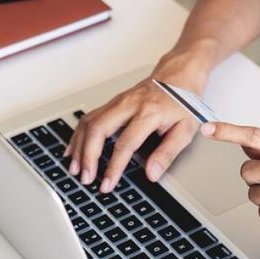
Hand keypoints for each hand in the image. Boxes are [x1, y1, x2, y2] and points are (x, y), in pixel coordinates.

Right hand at [66, 48, 211, 192]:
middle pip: (99, 129)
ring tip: (75, 168)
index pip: (125, 144)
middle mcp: (129, 105)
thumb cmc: (183, 102)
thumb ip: (167, 153)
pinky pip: (89, 118)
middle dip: (88, 156)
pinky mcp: (112, 102)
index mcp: (149, 113)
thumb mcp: (185, 130)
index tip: (107, 184)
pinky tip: (74, 150)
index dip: (114, 167)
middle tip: (85, 177)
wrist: (179, 75)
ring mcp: (118, 101)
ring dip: (79, 147)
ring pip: (89, 122)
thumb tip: (152, 174)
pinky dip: (79, 135)